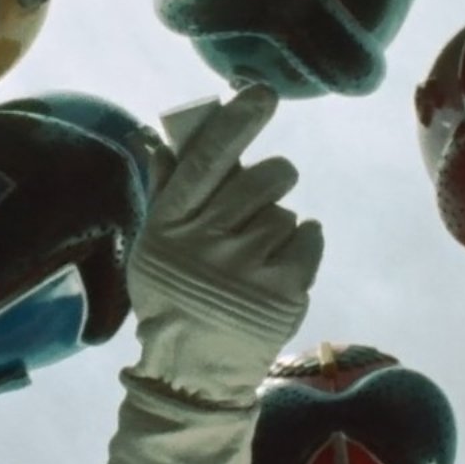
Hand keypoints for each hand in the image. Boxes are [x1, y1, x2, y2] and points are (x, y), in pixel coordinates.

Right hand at [127, 86, 323, 406]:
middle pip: (263, 178)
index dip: (236, 122)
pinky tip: (277, 268)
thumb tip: (157, 137)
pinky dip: (302, 247)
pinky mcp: (285, 290)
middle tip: (259, 201)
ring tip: (255, 255)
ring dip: (277, 225)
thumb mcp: (155, 246)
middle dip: (270, 181)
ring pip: (286, 211)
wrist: (194, 371)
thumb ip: (163, 189)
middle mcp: (208, 242)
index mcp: (172, 224)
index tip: (262, 93)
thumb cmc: (174, 298)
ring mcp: (248, 268)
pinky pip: (309, 237)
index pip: (207, 160)